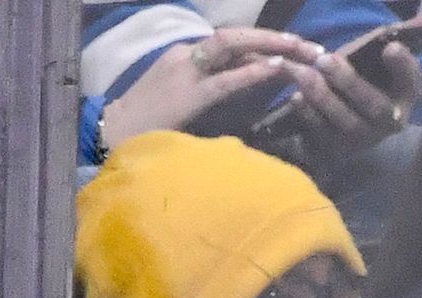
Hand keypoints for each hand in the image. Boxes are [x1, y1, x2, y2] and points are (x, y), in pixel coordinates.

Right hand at [95, 26, 322, 145]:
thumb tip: (240, 87)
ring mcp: (186, 71)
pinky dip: (253, 72)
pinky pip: (226, 79)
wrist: (112, 137)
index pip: (229, 40)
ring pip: (233, 47)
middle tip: (309, 44)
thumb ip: (207, 88)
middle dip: (273, 37)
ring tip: (301, 49)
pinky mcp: (189, 95)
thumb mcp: (180, 99)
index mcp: (185, 56)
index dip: (260, 41)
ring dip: (270, 46)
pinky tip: (278, 69)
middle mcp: (187, 55)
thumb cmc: (147, 125)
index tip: (291, 46)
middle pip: (234, 36)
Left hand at [271, 16, 421, 151]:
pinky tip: (296, 96)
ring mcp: (363, 138)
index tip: (390, 47)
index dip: (403, 67)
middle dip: (349, 82)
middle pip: (374, 106)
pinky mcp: (337, 148)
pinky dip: (309, 115)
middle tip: (325, 59)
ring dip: (323, 97)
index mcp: (406, 95)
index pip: (411, 82)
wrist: (349, 114)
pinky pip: (323, 134)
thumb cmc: (371, 76)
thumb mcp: (386, 51)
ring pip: (345, 121)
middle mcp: (388, 121)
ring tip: (303, 72)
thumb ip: (411, 33)